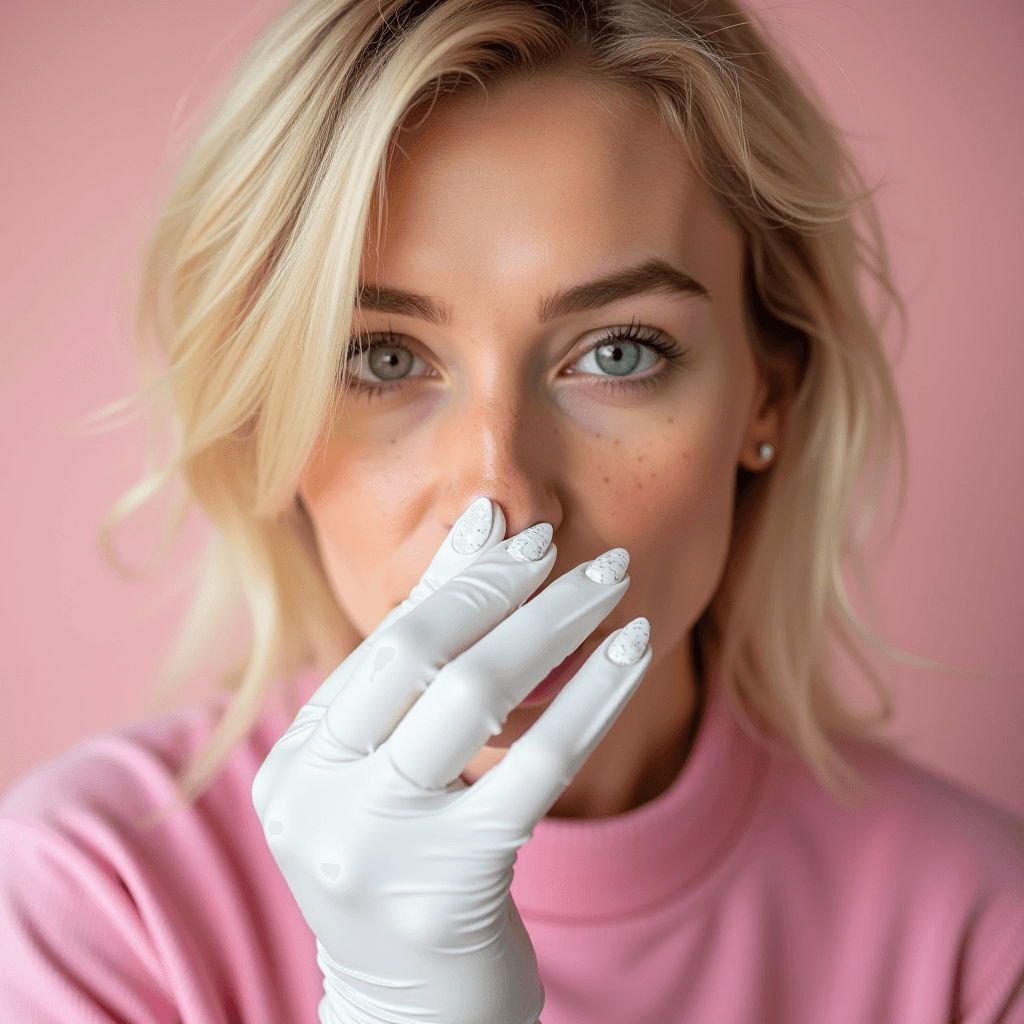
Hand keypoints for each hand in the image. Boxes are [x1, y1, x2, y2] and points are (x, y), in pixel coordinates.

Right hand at [252, 499, 651, 1023]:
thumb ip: (420, 674)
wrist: (412, 1020)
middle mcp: (312, 801)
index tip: (509, 530)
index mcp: (294, 765)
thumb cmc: (410, 877)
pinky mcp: (446, 889)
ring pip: (473, 695)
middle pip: (414, 654)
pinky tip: (634, 652)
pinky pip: (538, 764)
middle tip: (564, 546)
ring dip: (552, 624)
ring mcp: (371, 849)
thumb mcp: (393, 778)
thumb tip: (481, 535)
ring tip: (611, 582)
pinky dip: (593, 694)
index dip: (451, 578)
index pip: (382, 643)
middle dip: (497, 586)